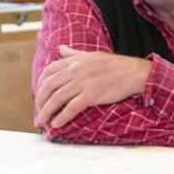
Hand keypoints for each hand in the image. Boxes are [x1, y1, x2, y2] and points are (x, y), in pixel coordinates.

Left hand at [36, 45, 151, 127]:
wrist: (135, 73)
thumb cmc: (116, 65)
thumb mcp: (92, 55)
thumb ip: (74, 54)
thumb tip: (61, 49)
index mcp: (74, 60)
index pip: (48, 71)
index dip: (40, 84)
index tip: (40, 95)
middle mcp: (75, 70)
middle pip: (48, 86)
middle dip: (40, 101)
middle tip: (39, 112)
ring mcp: (83, 82)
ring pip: (57, 98)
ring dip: (47, 112)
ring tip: (44, 121)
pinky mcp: (91, 94)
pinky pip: (71, 108)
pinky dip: (62, 117)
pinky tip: (57, 124)